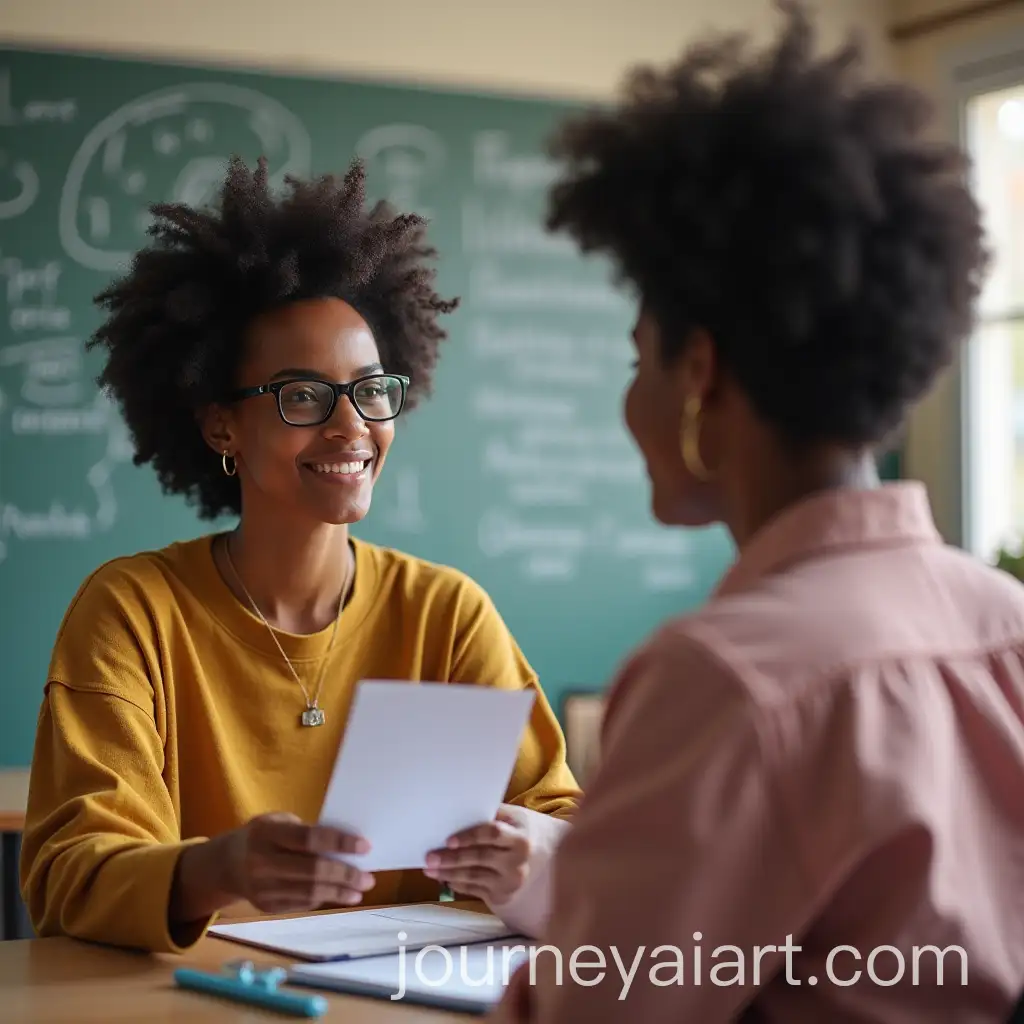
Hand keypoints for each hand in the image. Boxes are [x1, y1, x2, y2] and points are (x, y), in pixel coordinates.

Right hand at [216, 812, 375, 914]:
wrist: (226, 864)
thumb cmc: (264, 835)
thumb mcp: (278, 822)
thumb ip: (307, 832)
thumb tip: (347, 847)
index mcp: (267, 833)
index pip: (309, 839)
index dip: (339, 843)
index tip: (365, 847)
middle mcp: (261, 862)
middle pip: (312, 871)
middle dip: (345, 875)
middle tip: (369, 877)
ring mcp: (262, 888)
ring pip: (309, 892)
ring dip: (340, 892)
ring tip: (360, 889)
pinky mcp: (266, 906)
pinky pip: (302, 903)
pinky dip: (324, 898)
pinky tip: (339, 894)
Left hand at [423, 806, 530, 904]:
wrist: (540, 855)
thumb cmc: (516, 829)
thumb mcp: (511, 817)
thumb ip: (489, 814)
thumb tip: (457, 810)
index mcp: (520, 838)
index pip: (493, 835)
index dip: (470, 837)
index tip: (448, 840)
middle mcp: (518, 862)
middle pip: (480, 858)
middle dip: (452, 859)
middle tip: (429, 858)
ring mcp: (510, 882)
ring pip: (474, 877)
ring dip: (449, 873)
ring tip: (429, 869)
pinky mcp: (502, 896)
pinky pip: (474, 889)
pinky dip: (457, 883)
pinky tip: (444, 878)